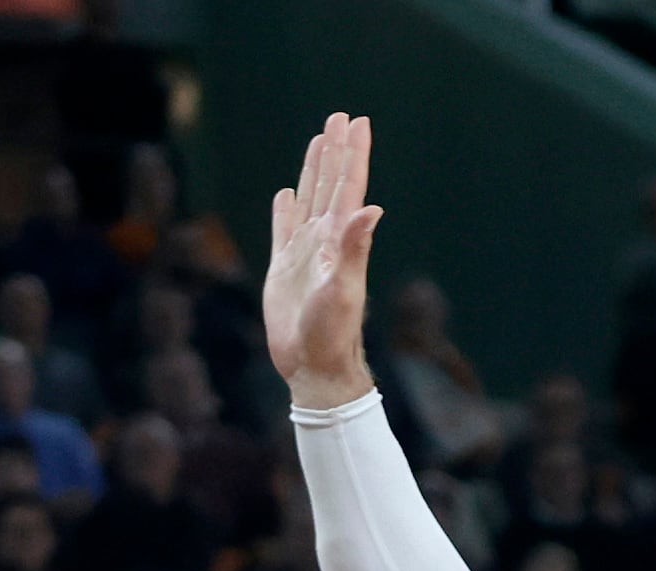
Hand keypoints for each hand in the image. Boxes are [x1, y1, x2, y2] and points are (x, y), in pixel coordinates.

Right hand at [263, 112, 382, 410]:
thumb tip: (371, 208)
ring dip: (314, 169)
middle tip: (339, 117)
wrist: (314, 367)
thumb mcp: (344, 289)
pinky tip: (287, 193)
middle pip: (330, 184)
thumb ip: (354, 248)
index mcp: (339, 240)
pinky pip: (284, 229)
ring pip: (310, 199)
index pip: (348, 186)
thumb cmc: (333, 334)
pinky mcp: (284, 269)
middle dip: (335, 151)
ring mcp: (305, 253)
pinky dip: (286, 209)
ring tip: (318, 141)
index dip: (353, 154)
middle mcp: (325, 240)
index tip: (357, 122)